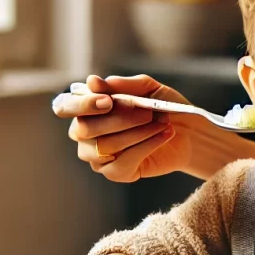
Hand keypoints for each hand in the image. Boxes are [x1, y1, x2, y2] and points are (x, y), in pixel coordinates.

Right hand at [52, 75, 202, 181]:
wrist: (189, 131)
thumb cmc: (163, 106)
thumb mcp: (147, 88)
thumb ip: (121, 85)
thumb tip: (93, 81)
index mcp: (87, 109)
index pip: (65, 107)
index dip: (82, 105)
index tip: (108, 101)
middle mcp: (85, 134)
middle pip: (84, 129)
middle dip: (119, 119)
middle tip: (147, 112)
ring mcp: (97, 156)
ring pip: (105, 147)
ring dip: (137, 132)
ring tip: (162, 122)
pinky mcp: (116, 172)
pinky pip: (123, 162)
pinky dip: (146, 146)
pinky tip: (164, 135)